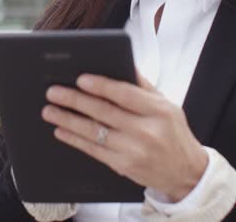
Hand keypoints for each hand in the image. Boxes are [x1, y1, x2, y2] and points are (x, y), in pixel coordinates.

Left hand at [42, 73, 208, 201]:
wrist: (186, 173)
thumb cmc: (173, 133)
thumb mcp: (166, 104)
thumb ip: (143, 85)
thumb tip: (123, 63)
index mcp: (158, 110)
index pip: (124, 94)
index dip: (101, 85)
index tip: (80, 78)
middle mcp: (146, 131)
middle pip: (104, 112)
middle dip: (75, 100)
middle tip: (54, 92)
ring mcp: (133, 151)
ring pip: (93, 132)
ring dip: (67, 120)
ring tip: (49, 110)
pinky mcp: (123, 166)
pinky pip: (93, 150)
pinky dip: (74, 139)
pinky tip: (61, 130)